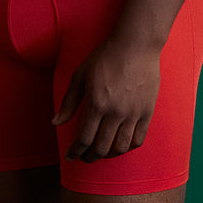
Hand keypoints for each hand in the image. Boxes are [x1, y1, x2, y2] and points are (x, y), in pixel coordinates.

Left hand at [52, 37, 161, 161]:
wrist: (135, 46)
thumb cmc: (104, 57)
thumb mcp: (80, 75)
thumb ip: (68, 102)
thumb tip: (55, 123)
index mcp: (97, 103)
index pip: (84, 138)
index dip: (75, 151)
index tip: (69, 156)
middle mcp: (116, 112)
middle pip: (102, 148)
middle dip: (90, 156)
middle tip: (83, 156)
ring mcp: (134, 114)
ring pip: (120, 148)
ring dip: (108, 155)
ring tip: (100, 152)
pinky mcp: (147, 112)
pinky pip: (138, 140)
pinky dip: (127, 148)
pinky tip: (118, 145)